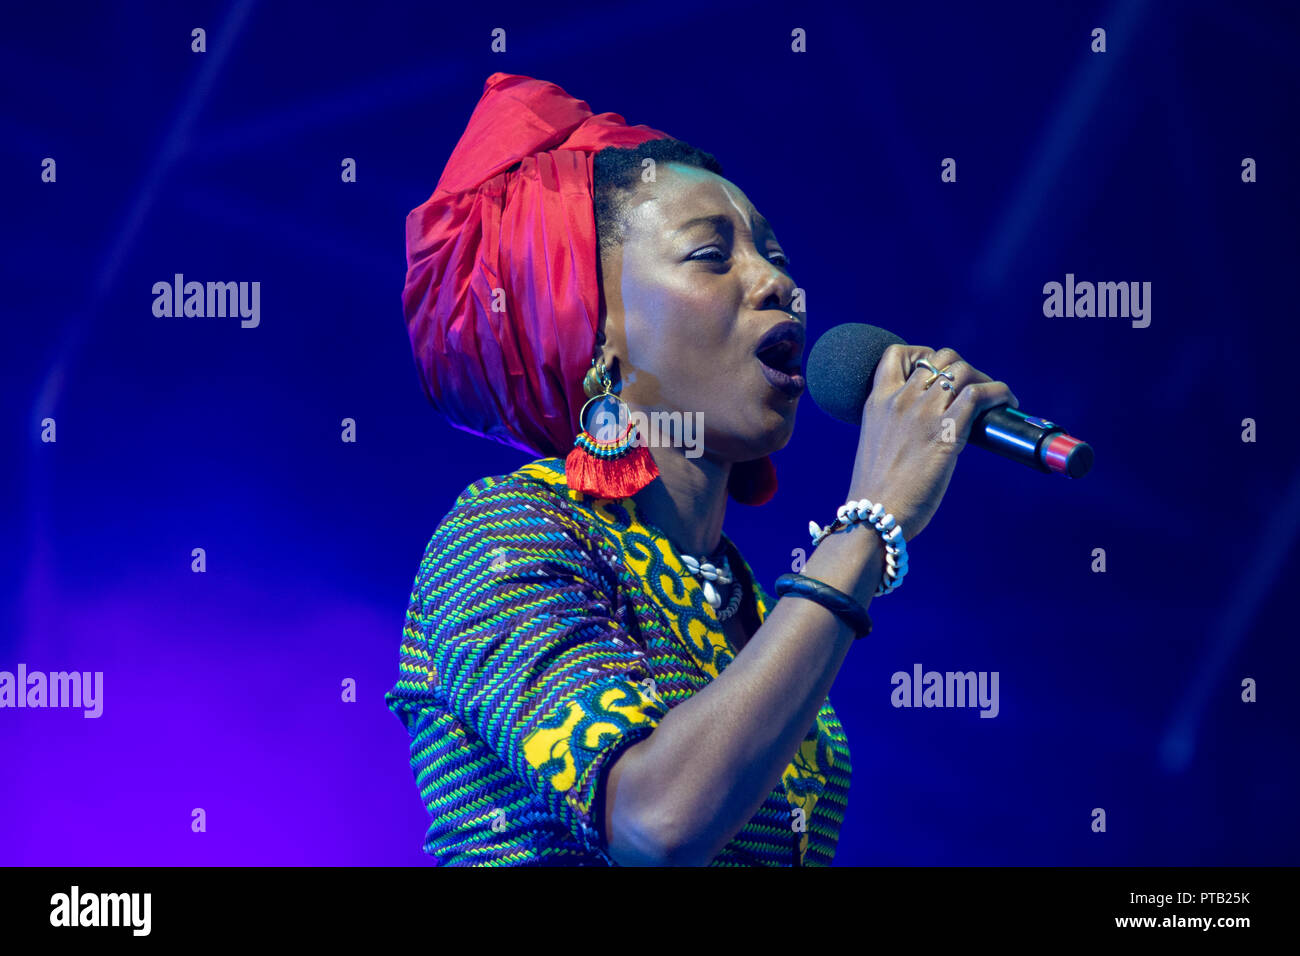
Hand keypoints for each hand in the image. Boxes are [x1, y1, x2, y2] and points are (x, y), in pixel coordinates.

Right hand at [845, 344, 1017, 540]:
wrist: (874, 515)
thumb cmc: (877, 492)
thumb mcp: (878, 445)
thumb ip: (897, 428)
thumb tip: (926, 430)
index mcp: (877, 402)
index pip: (896, 355)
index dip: (922, 354)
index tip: (937, 371)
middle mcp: (900, 400)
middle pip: (940, 358)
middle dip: (962, 368)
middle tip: (973, 390)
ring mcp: (923, 413)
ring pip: (962, 370)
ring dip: (984, 379)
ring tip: (994, 398)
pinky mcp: (946, 432)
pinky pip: (979, 395)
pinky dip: (999, 392)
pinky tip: (1007, 402)